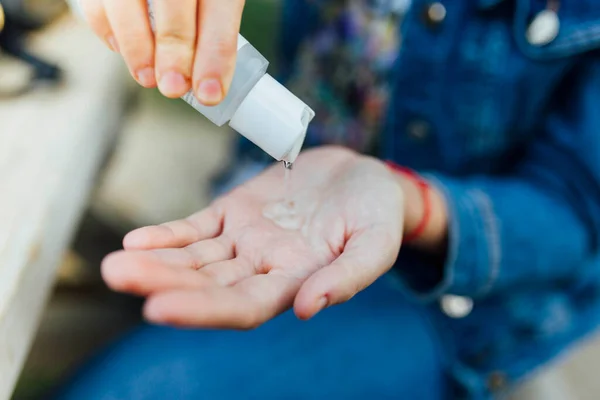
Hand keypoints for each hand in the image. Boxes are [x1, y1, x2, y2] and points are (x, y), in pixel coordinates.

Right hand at [78, 0, 243, 101]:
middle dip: (174, 52)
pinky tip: (124, 50)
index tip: (209, 93)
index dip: (215, 55)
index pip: (219, 10)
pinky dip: (108, 31)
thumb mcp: (214, 2)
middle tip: (174, 88)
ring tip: (147, 78)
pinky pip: (96, 3)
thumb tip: (206, 84)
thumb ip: (212, 33)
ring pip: (125, 2)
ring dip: (136, 47)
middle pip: (173, 2)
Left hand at [102, 147, 407, 328]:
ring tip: (114, 264)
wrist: (363, 176)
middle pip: (206, 283)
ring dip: (155, 261)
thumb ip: (348, 276)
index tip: (159, 309)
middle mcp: (262, 267)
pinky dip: (169, 233)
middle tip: (117, 275)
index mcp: (295, 281)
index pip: (243, 305)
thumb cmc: (377, 213)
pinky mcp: (235, 211)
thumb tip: (309, 308)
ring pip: (194, 257)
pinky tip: (139, 239)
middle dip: (162, 282)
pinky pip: (197, 225)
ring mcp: (245, 239)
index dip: (203, 309)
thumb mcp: (376, 242)